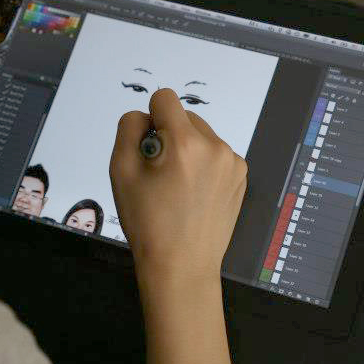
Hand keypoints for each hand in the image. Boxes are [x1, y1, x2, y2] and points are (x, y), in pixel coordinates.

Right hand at [109, 88, 247, 285]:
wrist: (182, 266)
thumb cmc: (147, 222)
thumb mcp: (121, 172)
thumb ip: (129, 130)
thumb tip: (146, 117)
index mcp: (185, 143)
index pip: (165, 98)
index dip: (150, 118)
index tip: (148, 147)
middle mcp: (215, 146)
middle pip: (185, 117)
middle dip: (170, 135)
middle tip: (160, 174)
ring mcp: (233, 162)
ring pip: (202, 136)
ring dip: (188, 150)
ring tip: (179, 187)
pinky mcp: (241, 176)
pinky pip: (217, 155)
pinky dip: (204, 165)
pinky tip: (195, 194)